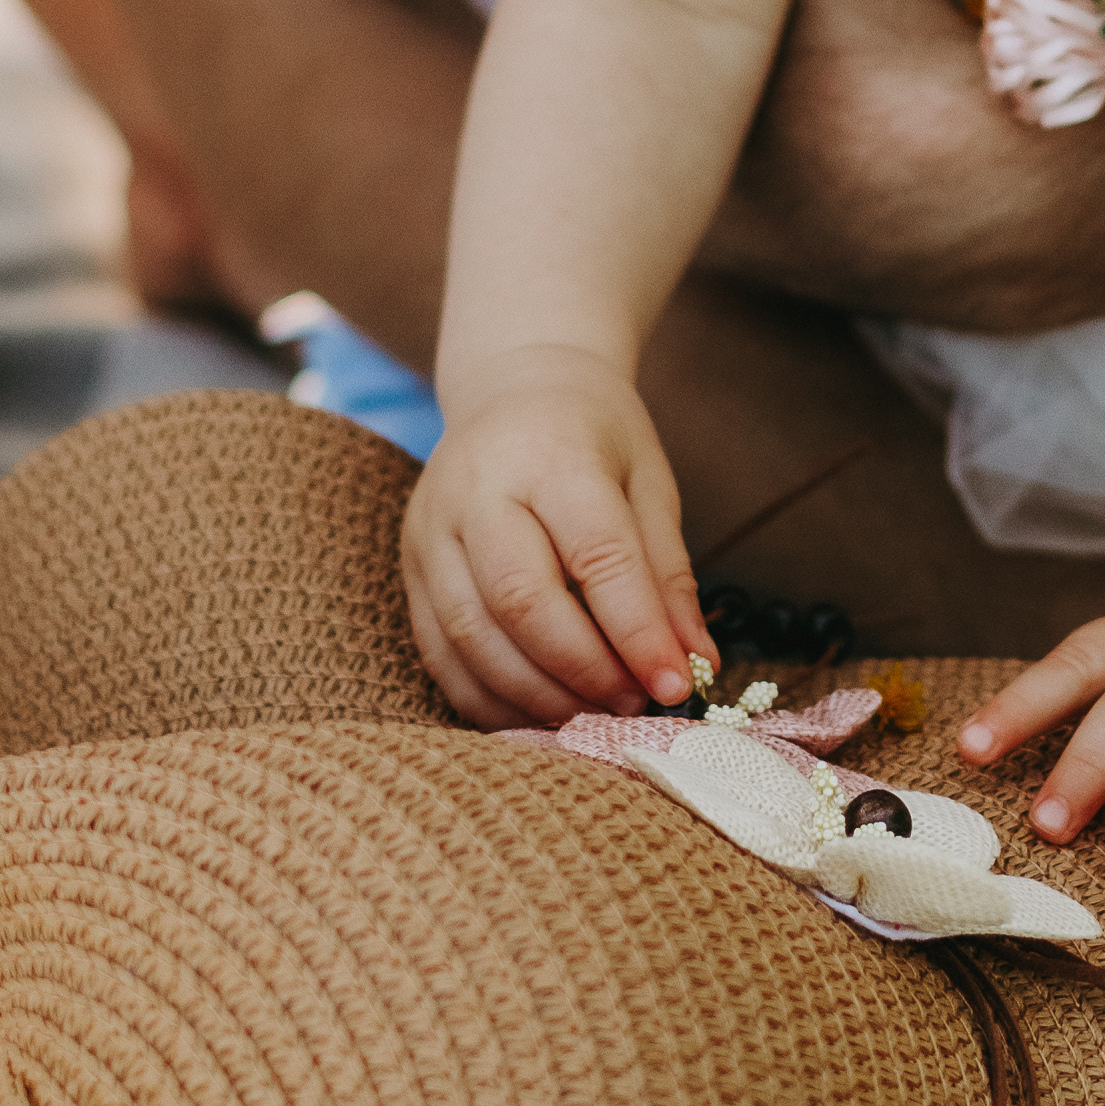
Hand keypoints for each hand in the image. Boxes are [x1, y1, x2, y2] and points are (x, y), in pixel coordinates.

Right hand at [402, 346, 712, 728]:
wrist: (512, 391)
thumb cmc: (593, 439)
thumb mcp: (647, 485)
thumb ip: (668, 575)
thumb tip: (694, 663)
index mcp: (549, 457)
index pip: (596, 556)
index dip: (637, 631)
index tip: (677, 685)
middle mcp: (475, 493)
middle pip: (521, 603)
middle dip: (584, 670)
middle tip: (634, 704)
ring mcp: (430, 533)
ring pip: (473, 638)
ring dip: (539, 695)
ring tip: (595, 713)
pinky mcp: (410, 570)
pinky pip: (441, 655)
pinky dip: (491, 701)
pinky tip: (541, 715)